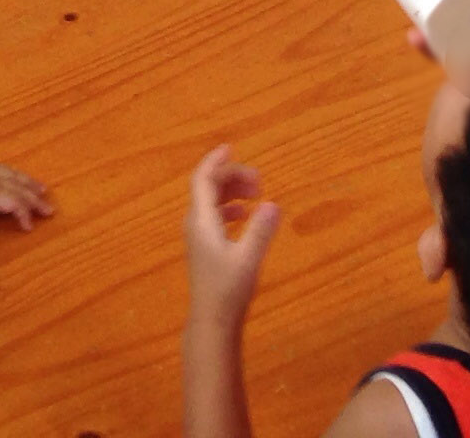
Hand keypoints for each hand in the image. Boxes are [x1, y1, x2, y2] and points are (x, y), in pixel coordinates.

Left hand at [0, 159, 51, 255]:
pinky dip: (14, 172)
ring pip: (14, 176)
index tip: (29, 228)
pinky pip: (3, 168)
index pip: (15, 203)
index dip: (24, 215)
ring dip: (29, 183)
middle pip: (20, 189)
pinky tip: (14, 174)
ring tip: (42, 188)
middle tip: (50, 210)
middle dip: (35, 200)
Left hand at [184, 146, 279, 328]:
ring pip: (211, 202)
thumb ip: (260, 230)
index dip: (215, 161)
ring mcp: (199, 237)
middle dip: (232, 177)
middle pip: (208, 188)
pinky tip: (245, 216)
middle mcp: (196, 224)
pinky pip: (214, 216)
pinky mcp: (205, 249)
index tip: (231, 148)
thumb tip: (273, 203)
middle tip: (259, 182)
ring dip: (232, 192)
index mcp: (202, 221)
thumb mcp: (248, 259)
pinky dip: (230, 209)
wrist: (212, 321)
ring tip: (257, 194)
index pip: (203, 179)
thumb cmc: (227, 289)